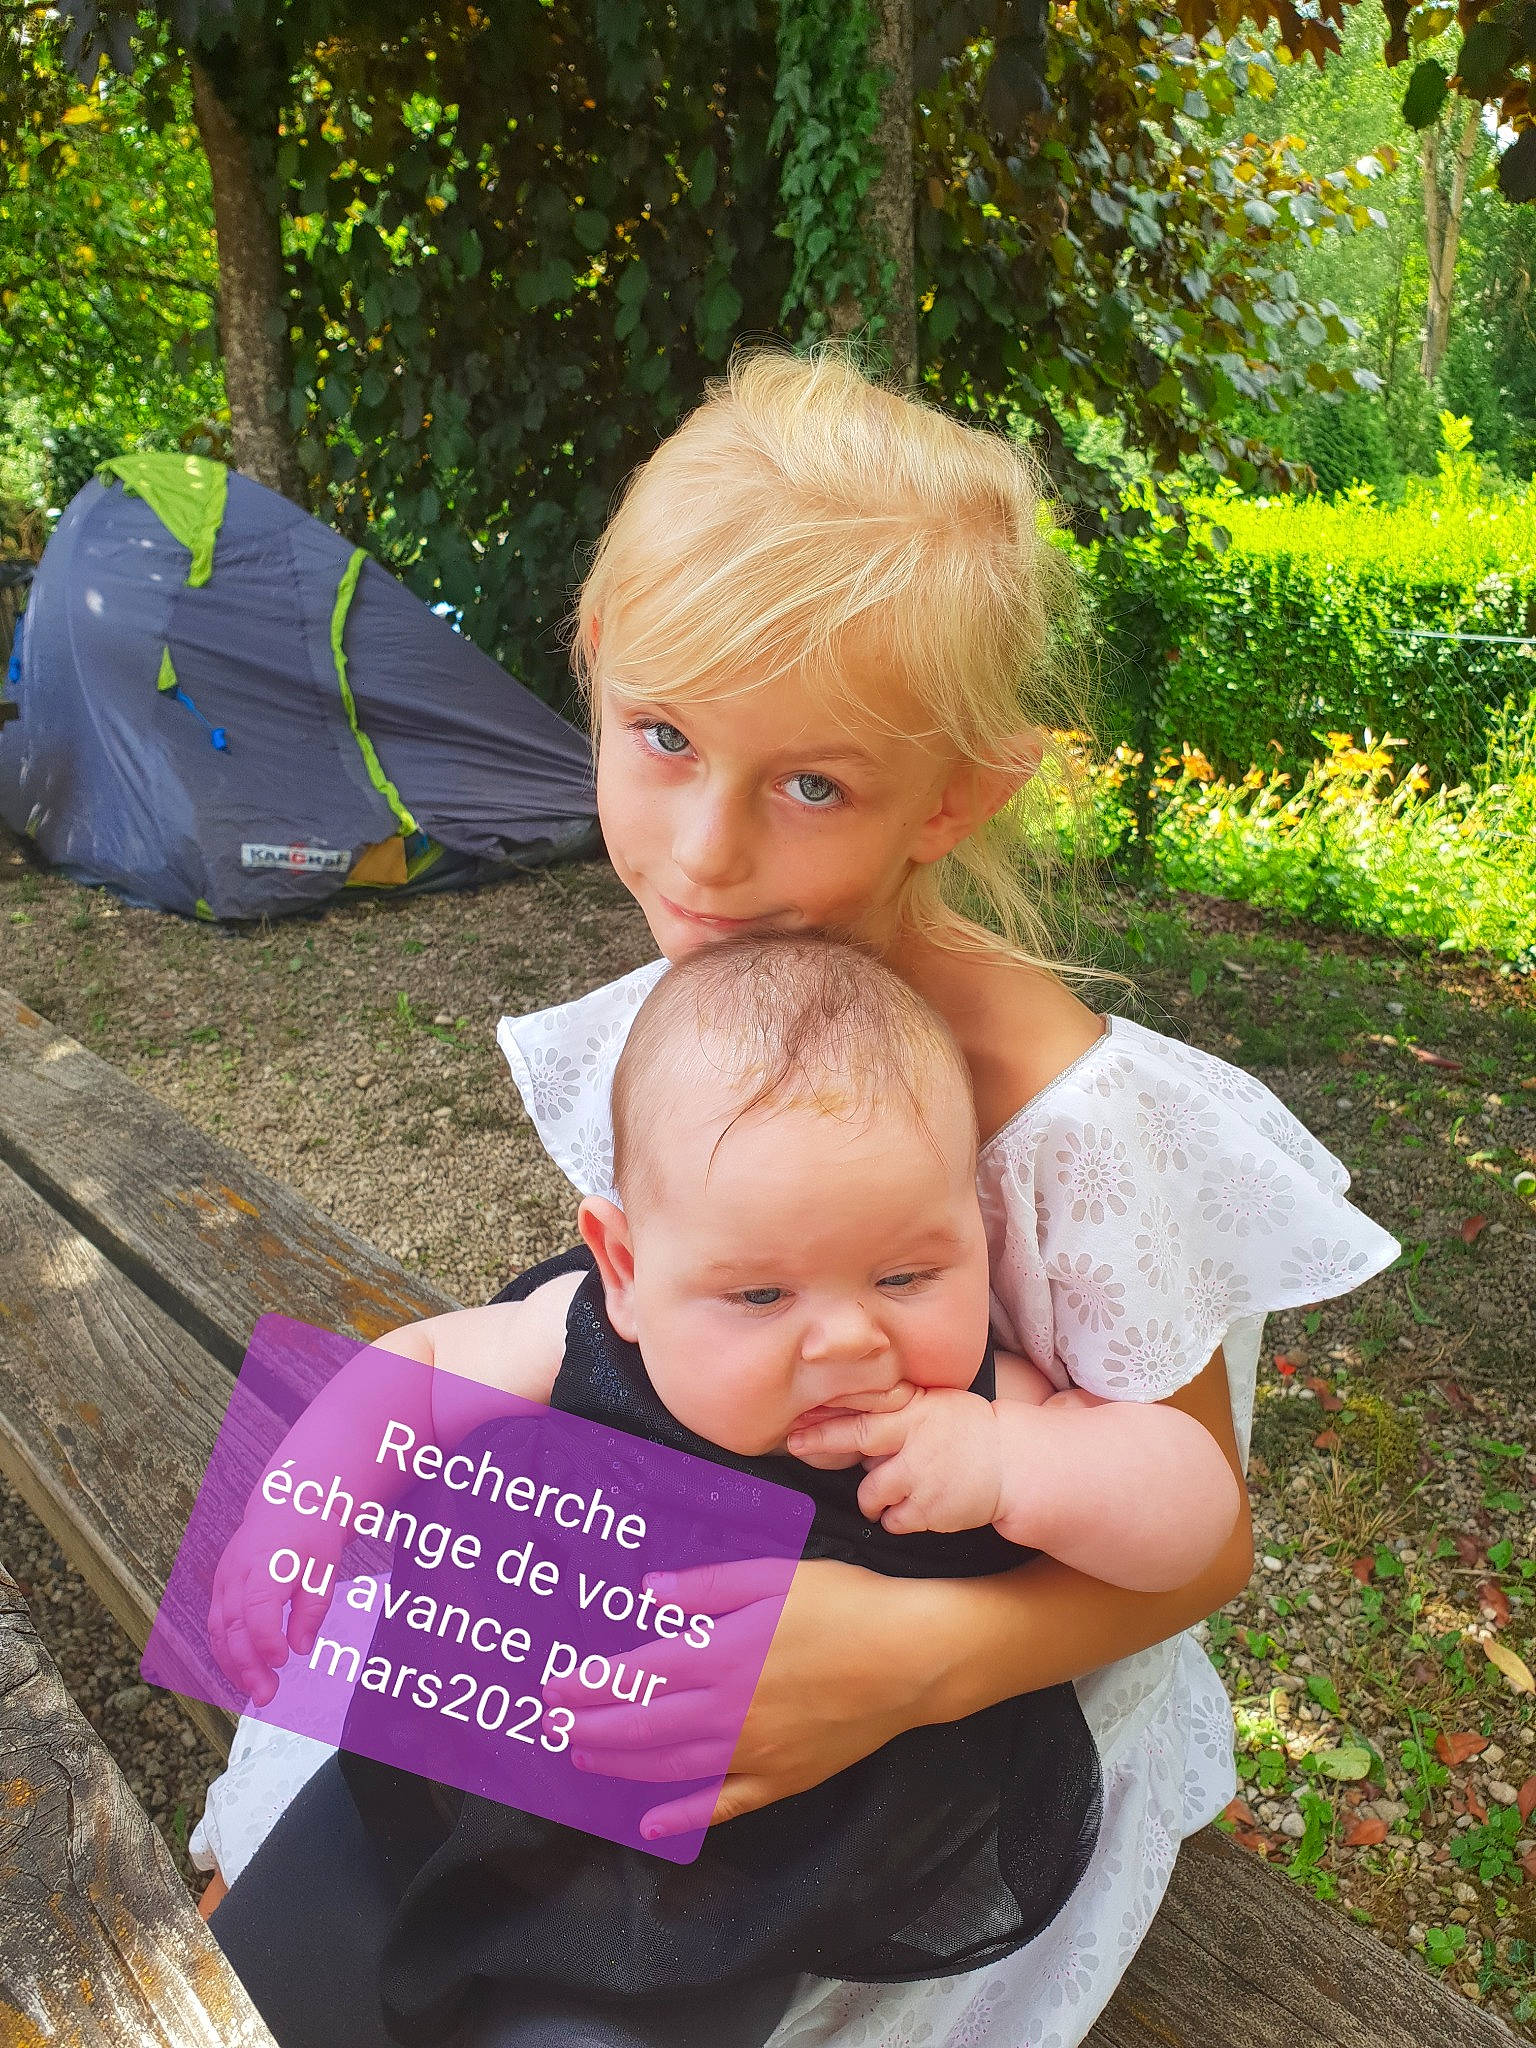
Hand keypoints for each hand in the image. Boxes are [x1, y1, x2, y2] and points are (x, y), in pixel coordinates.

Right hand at [207, 1509, 343, 1706]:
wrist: (287, 1504)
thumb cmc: (311, 1535)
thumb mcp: (325, 1566)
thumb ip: (313, 1608)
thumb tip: (300, 1649)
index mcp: (266, 1560)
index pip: (257, 1605)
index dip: (265, 1637)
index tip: (282, 1661)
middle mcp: (237, 1572)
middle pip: (234, 1625)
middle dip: (248, 1665)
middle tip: (268, 1696)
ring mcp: (223, 1581)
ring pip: (219, 1631)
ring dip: (234, 1667)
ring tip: (258, 1694)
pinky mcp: (219, 1590)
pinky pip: (216, 1627)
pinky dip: (226, 1654)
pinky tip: (244, 1676)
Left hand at [543, 1556, 934, 1837]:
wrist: (915, 1659)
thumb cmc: (848, 1606)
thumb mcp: (774, 1575)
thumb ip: (707, 1586)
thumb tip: (648, 1592)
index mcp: (720, 1656)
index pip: (636, 1676)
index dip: (589, 1685)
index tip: (552, 1687)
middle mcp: (728, 1712)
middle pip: (642, 1727)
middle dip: (589, 1726)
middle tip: (549, 1725)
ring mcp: (755, 1752)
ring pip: (670, 1767)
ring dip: (619, 1765)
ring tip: (581, 1758)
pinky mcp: (783, 1778)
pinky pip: (724, 1804)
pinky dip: (684, 1816)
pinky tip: (652, 1824)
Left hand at [788, 1386, 1004, 1534]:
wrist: (1015, 1463)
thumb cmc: (971, 1429)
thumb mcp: (938, 1403)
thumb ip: (901, 1407)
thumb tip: (853, 1406)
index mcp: (916, 1411)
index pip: (863, 1412)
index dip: (826, 1418)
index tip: (795, 1420)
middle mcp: (915, 1441)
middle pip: (856, 1441)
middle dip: (820, 1442)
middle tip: (795, 1445)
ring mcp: (921, 1478)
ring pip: (870, 1493)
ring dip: (870, 1497)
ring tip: (884, 1494)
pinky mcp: (929, 1511)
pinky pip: (893, 1521)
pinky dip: (894, 1518)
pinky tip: (909, 1509)